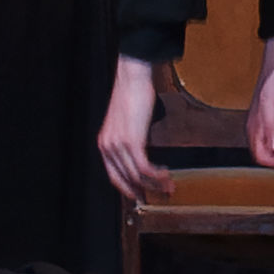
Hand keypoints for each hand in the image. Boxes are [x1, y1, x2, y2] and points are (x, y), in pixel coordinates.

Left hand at [97, 54, 174, 200]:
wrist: (132, 77)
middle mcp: (108, 147)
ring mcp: (118, 145)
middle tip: (162, 193)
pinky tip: (166, 174)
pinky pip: (144, 168)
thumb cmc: (132, 95)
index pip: (114, 176)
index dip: (129, 189)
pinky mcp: (131, 141)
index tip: (142, 195)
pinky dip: (157, 175)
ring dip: (156, 184)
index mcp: (105, 144)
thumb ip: (129, 140)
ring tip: (169, 185)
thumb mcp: (126, 123)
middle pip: (126, 180)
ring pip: (137, 176)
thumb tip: (142, 155)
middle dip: (146, 191)